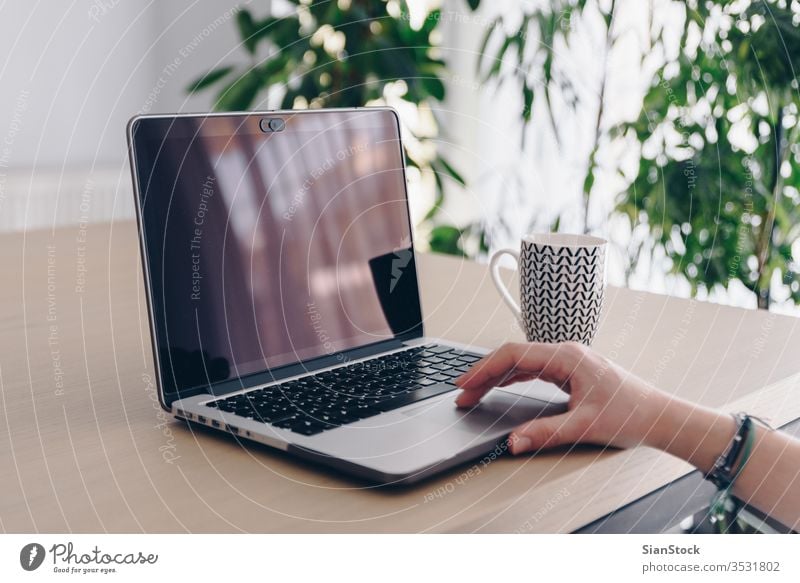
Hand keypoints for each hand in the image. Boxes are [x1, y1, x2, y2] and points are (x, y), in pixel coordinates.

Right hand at [454, 342, 672, 454]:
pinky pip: (533, 370)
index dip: (484, 369)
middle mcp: (565, 353)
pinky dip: (512, 378)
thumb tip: (514, 441)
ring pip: (521, 363)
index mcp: (567, 357)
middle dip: (484, 374)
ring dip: (496, 377)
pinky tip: (500, 387)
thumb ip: (546, 433)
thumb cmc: (631, 413)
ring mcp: (568, 362)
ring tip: (473, 393)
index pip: (513, 355)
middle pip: (513, 357)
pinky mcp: (571, 372)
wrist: (659, 415)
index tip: (464, 384)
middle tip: (461, 393)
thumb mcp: (585, 426)